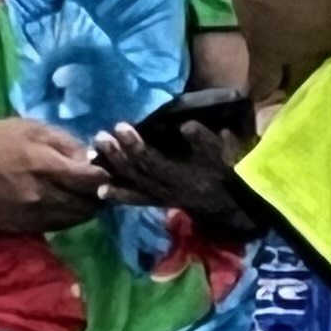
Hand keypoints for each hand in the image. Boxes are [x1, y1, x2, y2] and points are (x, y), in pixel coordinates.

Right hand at [0, 115, 106, 232]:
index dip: (108, 174)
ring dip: (87, 206)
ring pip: (77, 218)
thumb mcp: (29, 128)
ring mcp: (34, 216)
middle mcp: (44, 196)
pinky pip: (59, 226)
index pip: (94, 179)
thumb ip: (64, 142)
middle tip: (102, 182)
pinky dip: (69, 215)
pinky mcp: (24, 228)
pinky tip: (66, 202)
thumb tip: (90, 157)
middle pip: (90, 203)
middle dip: (101, 193)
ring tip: (86, 193)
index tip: (110, 167)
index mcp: (46, 166)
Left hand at [92, 115, 270, 237]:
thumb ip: (205, 140)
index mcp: (181, 176)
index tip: (121, 126)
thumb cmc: (230, 174)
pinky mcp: (161, 201)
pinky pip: (138, 199)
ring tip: (94, 154)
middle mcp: (167, 189)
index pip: (151, 160)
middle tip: (101, 135)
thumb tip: (185, 125)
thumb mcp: (223, 154)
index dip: (134, 144)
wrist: (235, 204)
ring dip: (113, 170)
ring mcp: (162, 197)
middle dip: (116, 154)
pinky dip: (120, 194)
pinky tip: (102, 190)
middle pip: (136, 172)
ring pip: (132, 185)